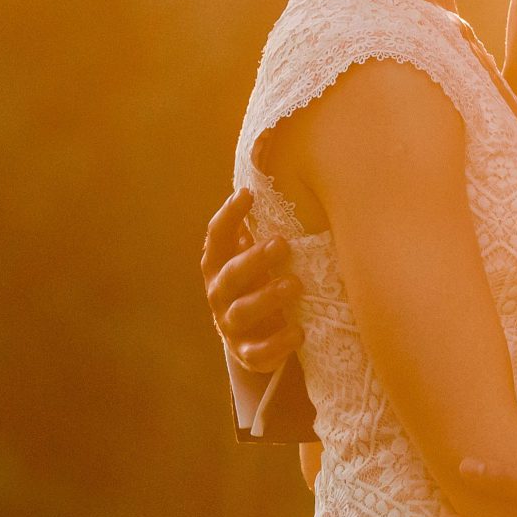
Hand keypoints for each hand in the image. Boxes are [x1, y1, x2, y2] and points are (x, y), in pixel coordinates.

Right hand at [202, 188, 301, 372]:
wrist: (253, 337)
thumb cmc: (259, 282)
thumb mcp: (256, 255)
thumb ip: (260, 226)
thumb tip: (271, 164)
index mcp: (219, 264)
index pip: (217, 237)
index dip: (228, 216)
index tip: (247, 194)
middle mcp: (220, 293)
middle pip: (231, 276)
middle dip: (254, 259)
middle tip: (282, 244)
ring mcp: (230, 325)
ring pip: (242, 312)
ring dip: (267, 298)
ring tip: (295, 285)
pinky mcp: (247, 353)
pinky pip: (258, 351)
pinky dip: (277, 344)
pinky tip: (299, 332)